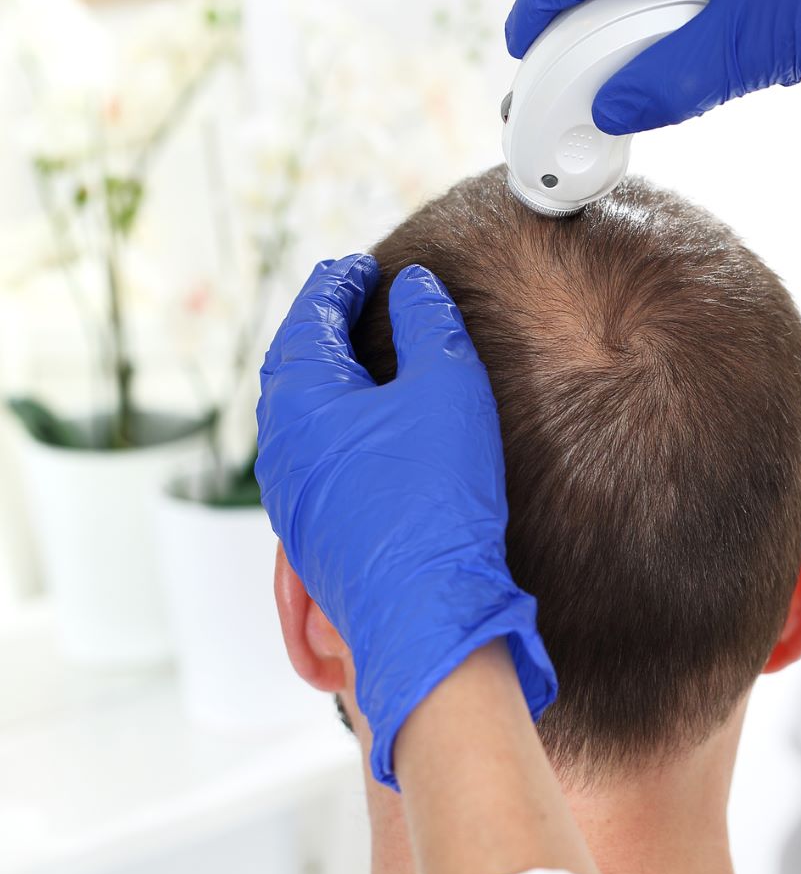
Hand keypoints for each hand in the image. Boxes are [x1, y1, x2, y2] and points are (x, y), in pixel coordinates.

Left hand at [255, 255, 555, 788]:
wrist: (425, 606)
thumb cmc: (435, 497)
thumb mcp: (448, 389)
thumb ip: (429, 324)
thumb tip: (413, 286)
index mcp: (299, 398)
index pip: (309, 317)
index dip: (339, 283)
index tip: (360, 266)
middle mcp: (280, 444)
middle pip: (292, 364)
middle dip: (322, 326)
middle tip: (353, 300)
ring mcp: (292, 491)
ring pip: (300, 414)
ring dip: (328, 376)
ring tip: (363, 358)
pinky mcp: (316, 527)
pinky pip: (315, 453)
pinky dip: (337, 421)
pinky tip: (371, 429)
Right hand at [504, 0, 800, 133]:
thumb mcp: (756, 47)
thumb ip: (675, 79)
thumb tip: (617, 106)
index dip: (549, 6)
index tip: (523, 45)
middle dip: (616, 33)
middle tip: (599, 90)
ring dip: (677, 31)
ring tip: (686, 82)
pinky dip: (723, 18)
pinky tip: (748, 54)